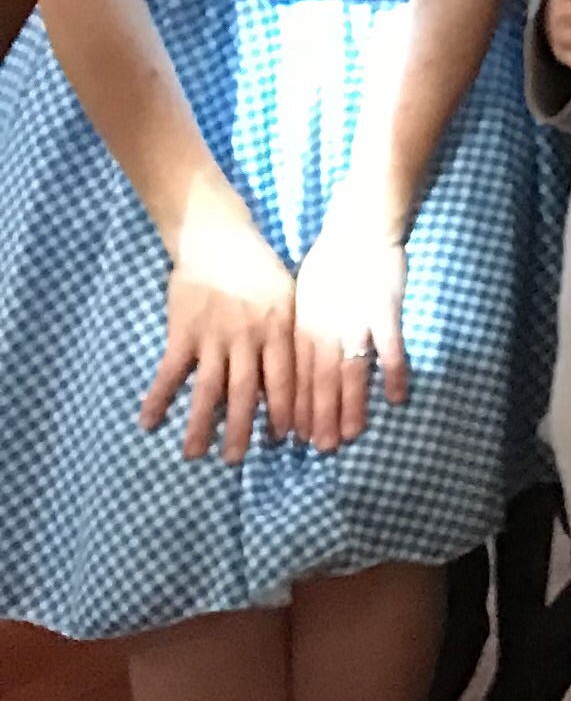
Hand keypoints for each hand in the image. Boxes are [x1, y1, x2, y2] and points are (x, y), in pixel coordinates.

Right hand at [146, 210, 299, 460]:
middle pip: (246, 392)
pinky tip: (148, 423)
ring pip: (209, 388)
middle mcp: (248, 337)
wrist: (220, 239)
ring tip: (194, 455)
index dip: (285, 410)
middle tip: (235, 461)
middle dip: (242, 429)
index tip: (286, 439)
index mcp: (279, 328)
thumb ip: (287, 337)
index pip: (285, 378)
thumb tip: (292, 380)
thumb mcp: (287, 298)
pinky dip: (158, 398)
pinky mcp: (183, 332)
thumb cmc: (260, 270)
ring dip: (200, 424)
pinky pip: (170, 371)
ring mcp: (214, 336)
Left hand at [291, 205, 410, 448]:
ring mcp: (355, 323)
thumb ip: (299, 331)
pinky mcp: (384, 311)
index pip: (296, 377)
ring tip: (351, 434)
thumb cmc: (328, 263)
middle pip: (321, 381)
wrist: (357, 229)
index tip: (297, 436)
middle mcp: (325, 331)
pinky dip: (393, 374)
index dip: (297, 407)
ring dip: (351, 405)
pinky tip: (398, 398)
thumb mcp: (300, 298)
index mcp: (303, 329)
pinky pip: (390, 348)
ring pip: (351, 372)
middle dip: (320, 416)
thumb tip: (290, 361)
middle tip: (322, 447)